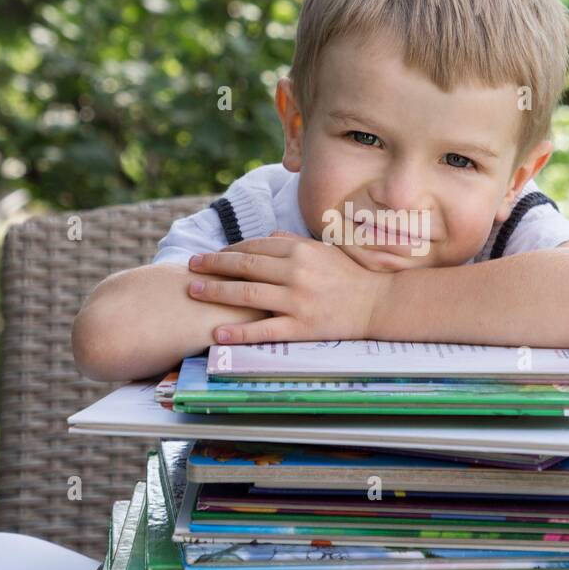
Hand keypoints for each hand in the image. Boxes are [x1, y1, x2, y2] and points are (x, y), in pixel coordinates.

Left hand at [185, 231, 390, 343]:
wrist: (378, 303)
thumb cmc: (348, 276)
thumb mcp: (322, 250)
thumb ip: (292, 242)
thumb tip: (266, 236)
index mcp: (300, 250)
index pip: (254, 246)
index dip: (228, 251)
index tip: (209, 256)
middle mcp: (296, 272)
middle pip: (244, 266)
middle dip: (213, 266)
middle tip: (190, 268)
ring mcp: (298, 300)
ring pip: (247, 294)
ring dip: (216, 293)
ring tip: (194, 292)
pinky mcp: (302, 326)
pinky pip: (264, 330)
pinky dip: (239, 332)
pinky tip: (218, 333)